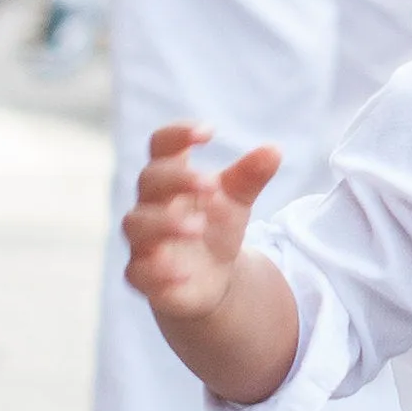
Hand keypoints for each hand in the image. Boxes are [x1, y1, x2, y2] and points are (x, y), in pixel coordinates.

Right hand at [122, 122, 281, 325]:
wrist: (214, 278)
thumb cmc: (216, 227)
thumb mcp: (237, 200)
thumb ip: (251, 176)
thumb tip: (274, 150)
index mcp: (172, 178)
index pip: (162, 145)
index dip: (178, 134)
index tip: (209, 132)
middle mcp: (151, 204)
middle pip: (149, 180)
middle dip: (177, 179)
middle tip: (210, 185)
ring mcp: (144, 240)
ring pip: (136, 224)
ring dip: (164, 223)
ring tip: (197, 227)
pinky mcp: (143, 275)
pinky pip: (138, 271)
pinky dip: (158, 271)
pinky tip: (182, 273)